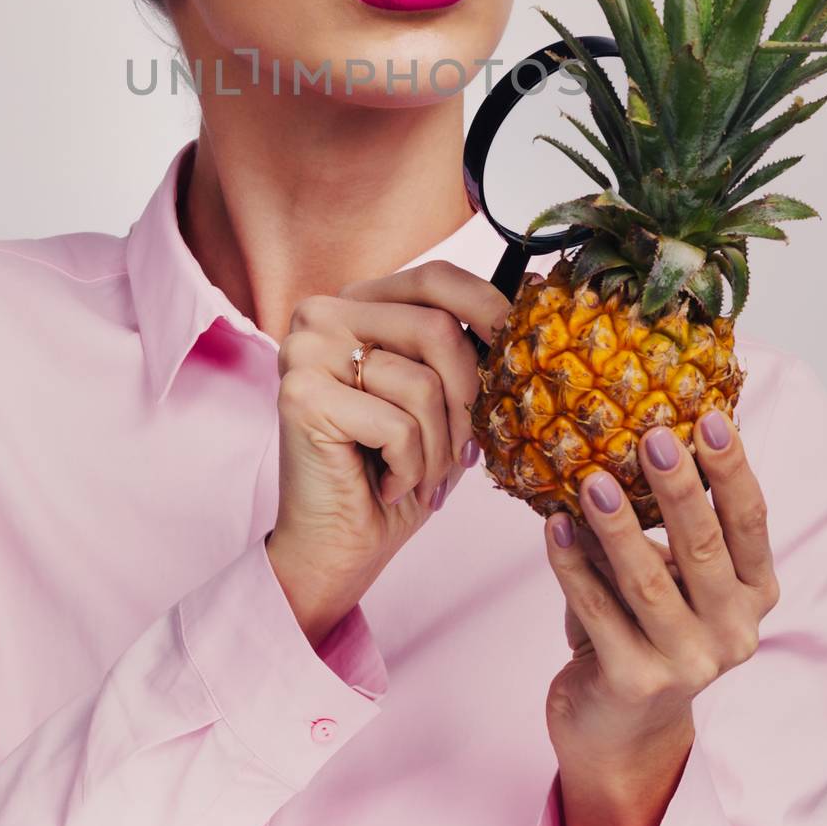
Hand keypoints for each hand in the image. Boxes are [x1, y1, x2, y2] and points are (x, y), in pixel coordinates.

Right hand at [266, 259, 510, 646]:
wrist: (335, 547)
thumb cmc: (392, 472)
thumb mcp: (437, 402)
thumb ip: (461, 354)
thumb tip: (525, 317)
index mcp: (356, 305)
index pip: (435, 278)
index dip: (488, 306)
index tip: (521, 347)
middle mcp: (322, 315)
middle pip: (436, 328)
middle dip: (468, 401)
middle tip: (469, 451)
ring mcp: (306, 351)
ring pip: (422, 383)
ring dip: (439, 448)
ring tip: (423, 480)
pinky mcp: (301, 396)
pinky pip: (397, 424)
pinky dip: (411, 468)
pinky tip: (388, 487)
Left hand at [541, 410, 780, 769]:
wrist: (620, 724)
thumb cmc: (648, 624)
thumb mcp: (675, 573)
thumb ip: (668, 520)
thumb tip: (632, 430)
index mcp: (753, 594)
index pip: (752, 523)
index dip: (733, 470)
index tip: (711, 418)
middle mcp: (733, 632)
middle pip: (705, 549)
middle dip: (679, 490)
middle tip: (653, 437)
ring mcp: (688, 664)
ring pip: (648, 583)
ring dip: (617, 527)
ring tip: (591, 479)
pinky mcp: (636, 683)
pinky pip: (598, 611)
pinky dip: (572, 566)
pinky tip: (552, 527)